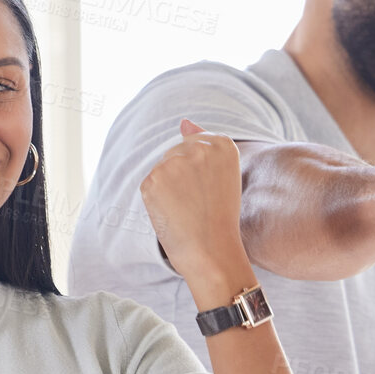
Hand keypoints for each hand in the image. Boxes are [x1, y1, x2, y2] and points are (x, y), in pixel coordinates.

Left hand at [141, 120, 251, 290]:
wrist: (212, 251)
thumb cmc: (220, 218)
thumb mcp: (223, 175)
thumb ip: (203, 143)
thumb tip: (183, 122)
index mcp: (224, 145)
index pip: (196, 143)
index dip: (198, 171)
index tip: (208, 189)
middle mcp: (199, 149)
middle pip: (175, 154)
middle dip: (180, 177)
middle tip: (198, 203)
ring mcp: (174, 163)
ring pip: (162, 169)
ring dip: (168, 188)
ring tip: (186, 209)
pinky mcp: (153, 179)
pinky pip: (149, 184)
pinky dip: (156, 200)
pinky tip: (172, 213)